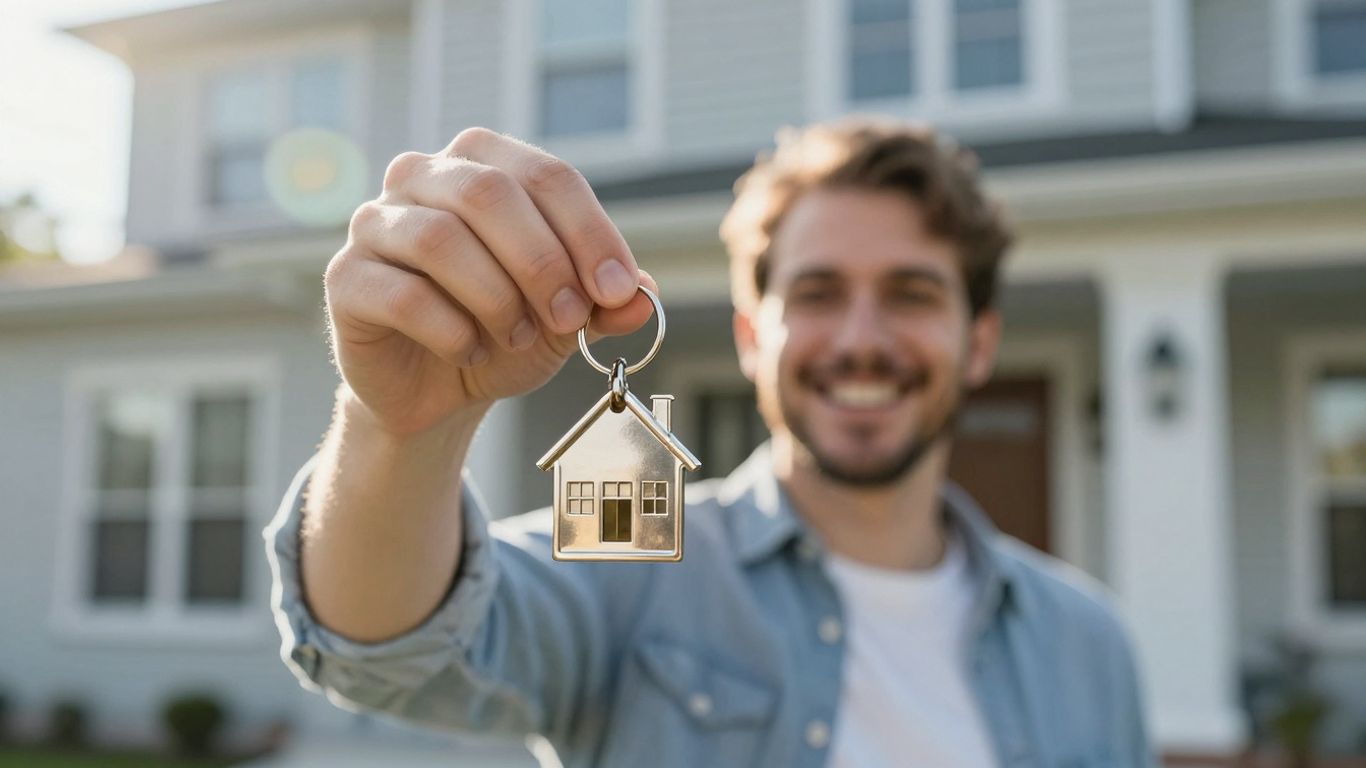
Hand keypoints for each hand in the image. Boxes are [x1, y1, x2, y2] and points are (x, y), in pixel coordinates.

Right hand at [324, 128, 657, 437]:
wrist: (439, 388)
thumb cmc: (503, 329)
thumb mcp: (568, 315)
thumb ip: (607, 301)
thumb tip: (643, 296)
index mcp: (482, 163)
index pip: (545, 175)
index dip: (590, 232)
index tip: (618, 289)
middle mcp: (422, 176)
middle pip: (489, 193)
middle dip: (543, 262)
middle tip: (570, 318)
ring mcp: (376, 223)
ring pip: (441, 239)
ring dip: (496, 297)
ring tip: (518, 336)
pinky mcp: (346, 278)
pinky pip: (403, 295)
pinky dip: (452, 331)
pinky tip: (470, 352)